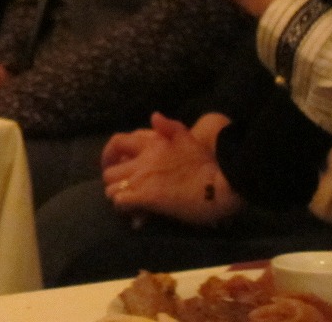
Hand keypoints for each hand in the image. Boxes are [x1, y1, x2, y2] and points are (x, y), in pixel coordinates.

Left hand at [101, 112, 240, 225]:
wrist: (222, 181)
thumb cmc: (208, 161)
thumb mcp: (188, 136)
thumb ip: (170, 127)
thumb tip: (154, 116)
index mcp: (150, 144)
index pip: (116, 143)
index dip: (109, 155)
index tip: (111, 164)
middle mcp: (141, 161)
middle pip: (109, 172)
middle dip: (113, 182)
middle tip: (123, 190)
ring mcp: (142, 179)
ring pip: (111, 190)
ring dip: (118, 197)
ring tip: (129, 204)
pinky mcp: (147, 198)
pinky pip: (121, 203)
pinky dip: (125, 209)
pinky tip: (136, 215)